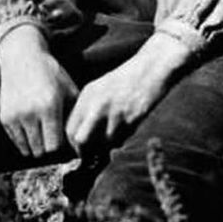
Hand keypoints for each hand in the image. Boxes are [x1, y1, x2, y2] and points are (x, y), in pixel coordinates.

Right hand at [0, 25, 78, 157]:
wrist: (22, 58)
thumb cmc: (51, 74)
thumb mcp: (69, 89)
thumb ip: (75, 115)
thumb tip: (80, 139)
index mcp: (49, 107)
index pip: (55, 145)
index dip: (62, 147)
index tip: (65, 142)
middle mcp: (30, 113)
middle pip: (41, 151)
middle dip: (49, 148)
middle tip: (55, 140)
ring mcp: (15, 116)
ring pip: (28, 149)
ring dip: (37, 146)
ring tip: (44, 135)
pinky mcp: (5, 118)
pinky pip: (17, 141)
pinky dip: (25, 140)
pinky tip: (33, 129)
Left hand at [66, 33, 191, 152]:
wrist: (152, 68)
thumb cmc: (127, 79)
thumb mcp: (100, 88)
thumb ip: (87, 108)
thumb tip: (79, 137)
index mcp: (87, 96)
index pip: (69, 129)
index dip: (74, 144)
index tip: (81, 148)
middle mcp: (97, 105)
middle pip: (80, 141)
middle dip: (86, 151)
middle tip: (92, 154)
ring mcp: (114, 112)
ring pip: (103, 144)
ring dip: (108, 146)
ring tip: (114, 136)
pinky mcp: (132, 118)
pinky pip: (122, 140)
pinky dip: (123, 140)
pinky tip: (127, 128)